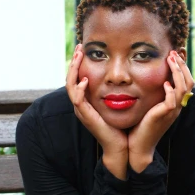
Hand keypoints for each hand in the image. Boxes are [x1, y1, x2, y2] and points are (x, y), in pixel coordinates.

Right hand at [66, 44, 128, 158]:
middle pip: (70, 79)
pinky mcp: (86, 117)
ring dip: (74, 70)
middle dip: (74, 62)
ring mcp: (81, 111)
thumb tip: (124, 76)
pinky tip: (86, 79)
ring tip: (79, 57)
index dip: (78, 64)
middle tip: (79, 47)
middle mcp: (81, 105)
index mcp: (86, 102)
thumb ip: (115, 91)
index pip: (77, 79)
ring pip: (70, 86)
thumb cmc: (121, 127)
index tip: (84, 49)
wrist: (121, 147)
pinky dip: (80, 89)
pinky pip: (77, 100)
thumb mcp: (116, 104)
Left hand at [127, 50, 194, 165]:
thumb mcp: (150, 107)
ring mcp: (171, 112)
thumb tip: (150, 81)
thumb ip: (154, 95)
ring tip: (170, 60)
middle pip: (189, 82)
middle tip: (173, 53)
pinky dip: (170, 91)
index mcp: (175, 104)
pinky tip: (165, 84)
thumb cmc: (141, 127)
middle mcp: (177, 107)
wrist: (138, 147)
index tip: (173, 55)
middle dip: (182, 66)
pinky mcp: (163, 116)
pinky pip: (172, 101)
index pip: (186, 82)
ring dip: (177, 72)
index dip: (182, 68)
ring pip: (183, 89)